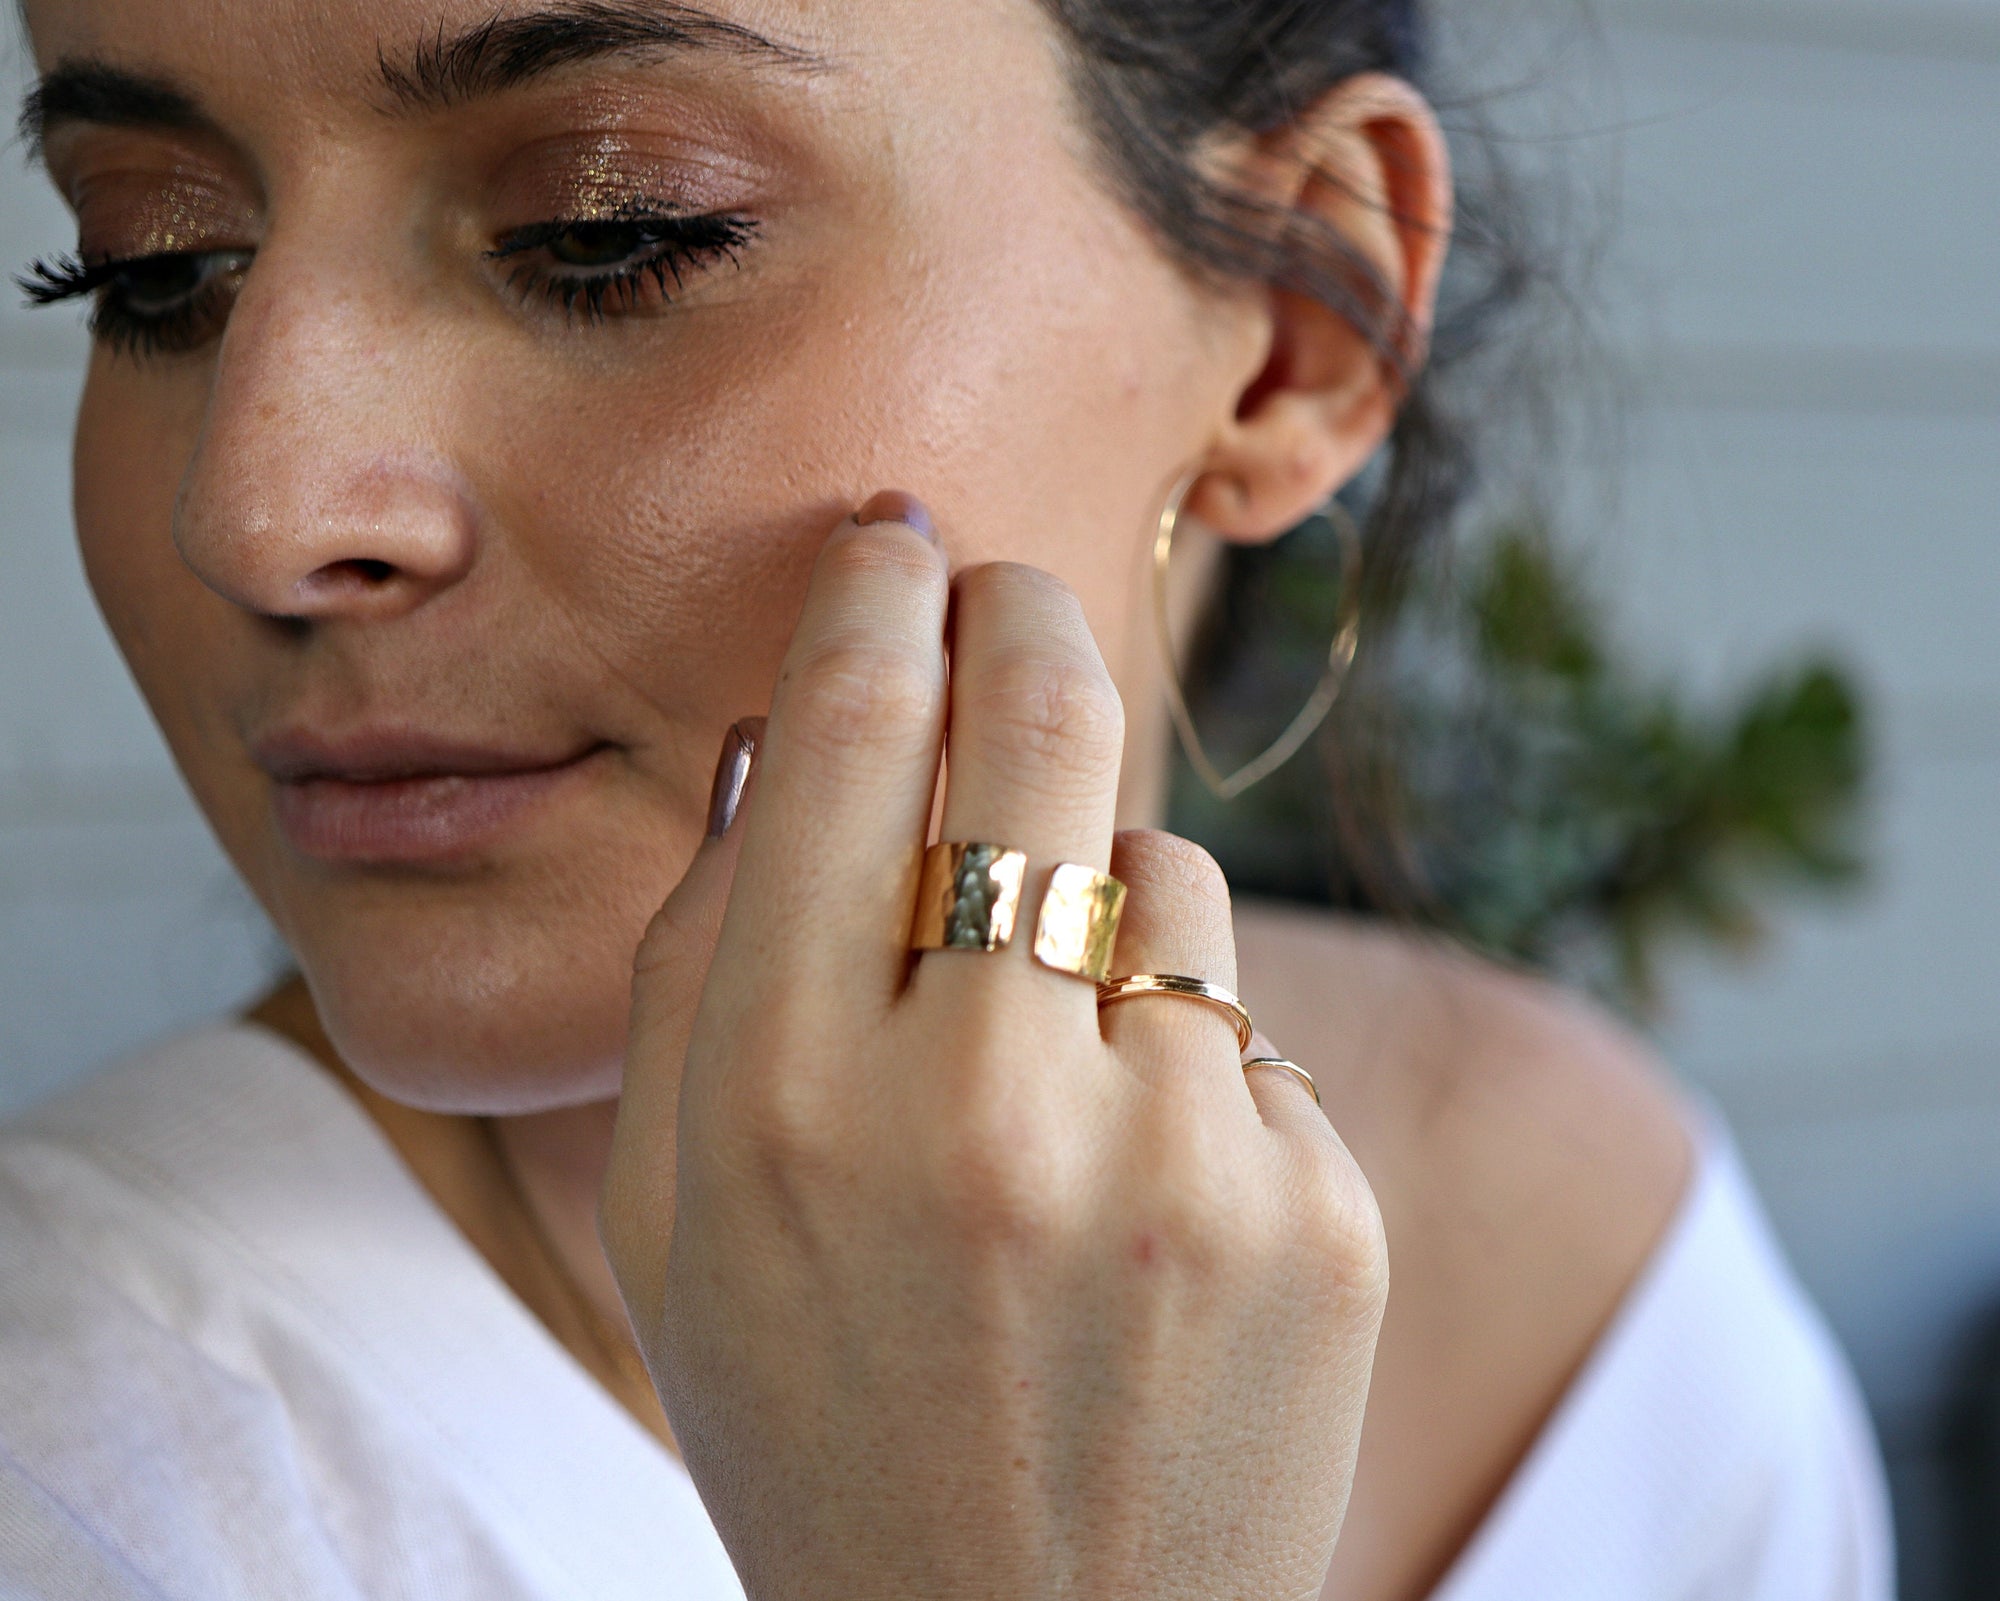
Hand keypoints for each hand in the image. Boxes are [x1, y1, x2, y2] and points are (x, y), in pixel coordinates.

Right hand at [600, 495, 1387, 1600]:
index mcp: (779, 1103)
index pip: (848, 732)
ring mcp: (1176, 1160)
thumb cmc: (818, 1418)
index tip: (892, 534)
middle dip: (1023, 615)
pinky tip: (1138, 1195)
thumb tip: (790, 734)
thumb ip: (695, 963)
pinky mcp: (1317, 1213)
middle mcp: (982, 1110)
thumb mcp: (672, 1218)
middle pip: (1042, 721)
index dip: (875, 591)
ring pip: (1161, 864)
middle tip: (1008, 591)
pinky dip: (1180, 1054)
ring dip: (1098, 893)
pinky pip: (1240, 1021)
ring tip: (1048, 1049)